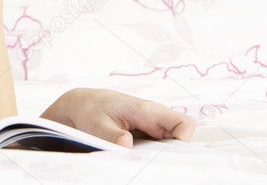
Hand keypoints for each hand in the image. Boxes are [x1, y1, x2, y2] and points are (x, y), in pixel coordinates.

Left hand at [41, 87, 196, 147]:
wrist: (81, 105)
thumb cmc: (89, 109)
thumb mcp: (96, 124)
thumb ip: (112, 135)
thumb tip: (127, 144)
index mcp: (146, 110)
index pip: (183, 123)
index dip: (185, 140)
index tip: (170, 154)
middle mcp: (154, 117)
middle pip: (180, 136)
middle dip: (174, 152)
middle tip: (156, 163)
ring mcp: (152, 125)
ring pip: (171, 143)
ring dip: (163, 154)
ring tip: (144, 161)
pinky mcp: (146, 133)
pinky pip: (159, 145)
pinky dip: (154, 154)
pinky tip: (140, 159)